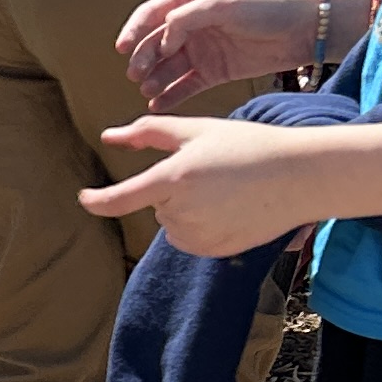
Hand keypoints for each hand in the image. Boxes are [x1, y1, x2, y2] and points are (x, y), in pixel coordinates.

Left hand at [79, 111, 329, 254]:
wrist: (298, 176)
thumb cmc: (246, 145)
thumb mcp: (196, 130)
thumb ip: (147, 132)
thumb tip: (108, 137)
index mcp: (174, 179)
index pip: (121, 199)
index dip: (97, 201)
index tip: (83, 198)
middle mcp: (182, 212)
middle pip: (156, 204)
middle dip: (173, 188)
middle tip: (212, 171)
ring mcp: (199, 236)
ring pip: (172, 223)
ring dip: (186, 208)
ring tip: (225, 190)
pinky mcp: (214, 251)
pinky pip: (191, 239)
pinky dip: (201, 225)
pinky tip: (230, 209)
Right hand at [117, 0, 346, 102]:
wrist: (307, 27)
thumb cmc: (268, 4)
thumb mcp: (224, 2)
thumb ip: (186, 18)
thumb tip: (160, 38)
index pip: (152, 13)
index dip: (134, 30)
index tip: (121, 49)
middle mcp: (193, 25)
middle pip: (156, 43)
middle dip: (143, 58)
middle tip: (136, 74)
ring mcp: (204, 49)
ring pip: (168, 66)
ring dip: (154, 78)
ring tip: (147, 90)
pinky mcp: (216, 71)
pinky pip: (186, 85)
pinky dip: (171, 95)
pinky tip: (158, 103)